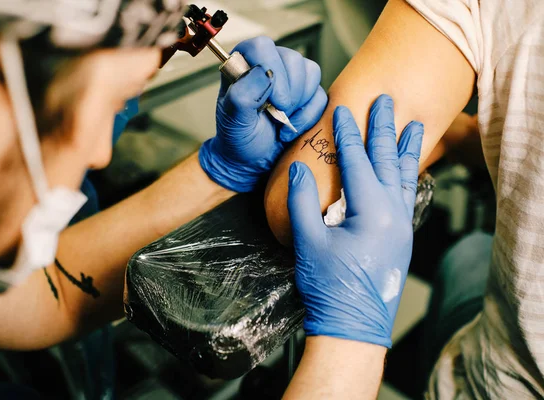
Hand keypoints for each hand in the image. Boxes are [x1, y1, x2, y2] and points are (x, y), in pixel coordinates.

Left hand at [199, 36, 327, 192]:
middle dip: (287, 93)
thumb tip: (265, 73)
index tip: (272, 101)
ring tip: (280, 121)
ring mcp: (291, 78)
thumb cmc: (239, 138)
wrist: (253, 162)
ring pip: (311, 73)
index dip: (273, 71)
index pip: (262, 47)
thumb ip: (242, 94)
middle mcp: (269, 65)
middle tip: (274, 115)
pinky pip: (321, 95)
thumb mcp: (233, 119)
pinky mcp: (308, 94)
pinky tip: (291, 128)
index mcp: (244, 63)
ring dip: (298, 104)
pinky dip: (308, 116)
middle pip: (293, 59)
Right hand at [287, 95, 423, 347]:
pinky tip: (408, 168)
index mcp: (372, 213)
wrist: (353, 326)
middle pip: (388, 161)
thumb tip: (298, 169)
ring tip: (413, 124)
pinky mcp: (401, 237)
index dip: (348, 135)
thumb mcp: (308, 242)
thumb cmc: (330, 287)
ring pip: (406, 177)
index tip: (343, 110)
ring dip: (406, 148)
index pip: (358, 162)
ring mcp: (402, 227)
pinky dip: (408, 174)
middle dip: (384, 129)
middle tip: (387, 101)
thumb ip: (301, 202)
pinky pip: (408, 195)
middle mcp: (394, 215)